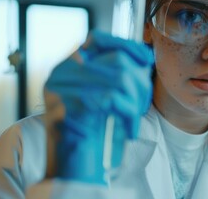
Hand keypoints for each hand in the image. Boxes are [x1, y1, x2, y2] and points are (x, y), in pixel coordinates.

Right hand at [43, 30, 153, 183]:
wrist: (73, 168)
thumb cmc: (92, 132)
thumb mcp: (104, 97)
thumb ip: (114, 74)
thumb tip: (145, 55)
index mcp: (68, 66)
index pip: (97, 39)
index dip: (126, 45)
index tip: (146, 59)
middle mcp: (61, 72)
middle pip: (117, 60)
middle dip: (140, 83)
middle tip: (142, 105)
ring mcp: (61, 88)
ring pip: (119, 78)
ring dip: (137, 101)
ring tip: (135, 118)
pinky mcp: (66, 106)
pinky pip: (112, 99)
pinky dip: (128, 115)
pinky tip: (129, 130)